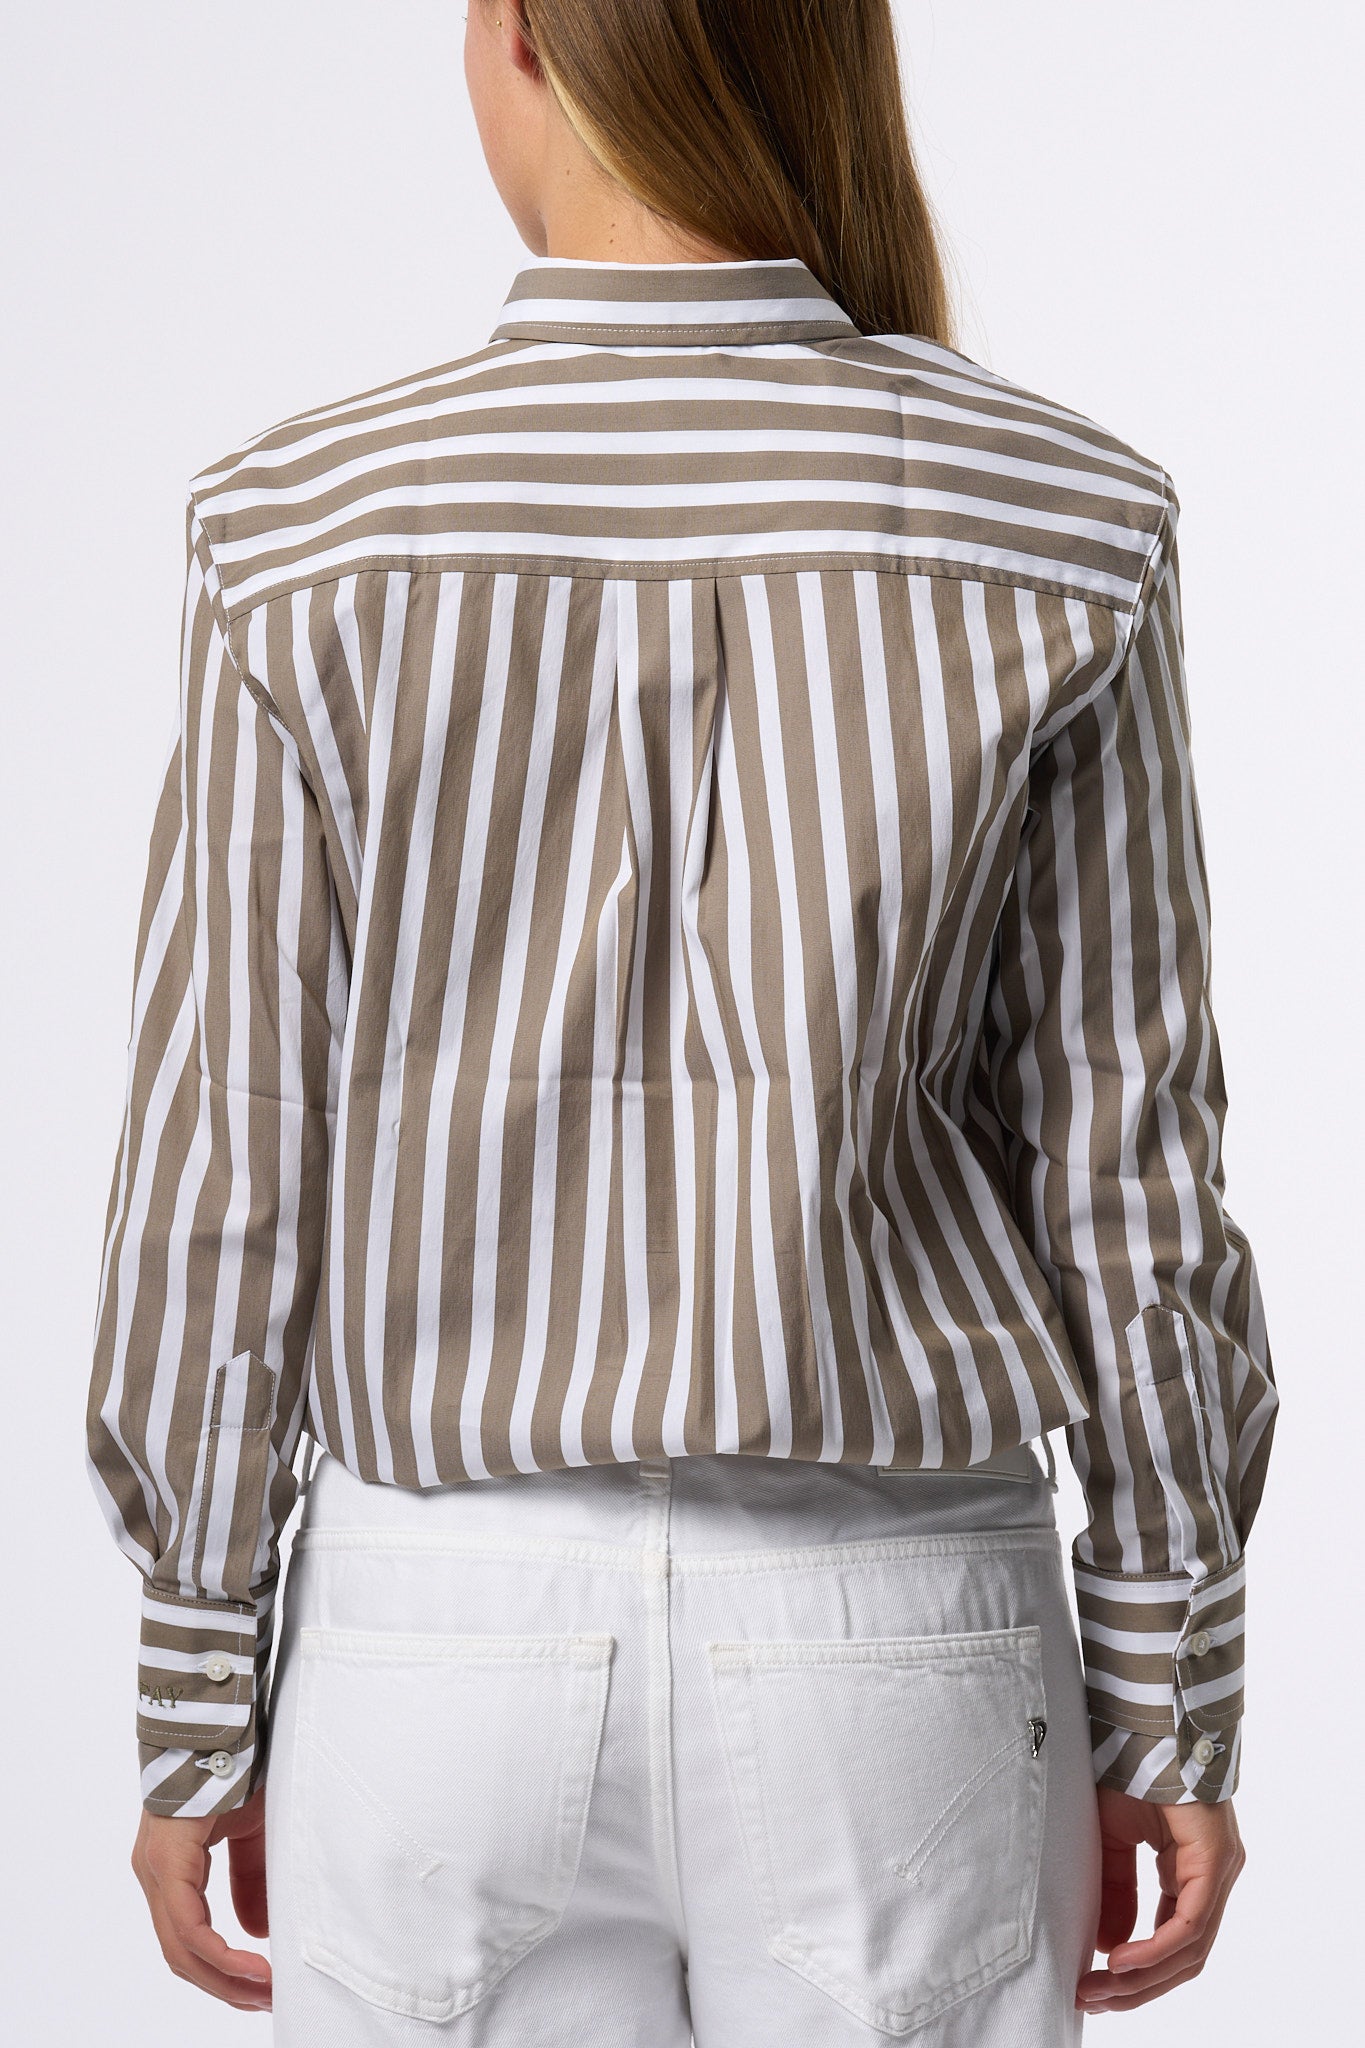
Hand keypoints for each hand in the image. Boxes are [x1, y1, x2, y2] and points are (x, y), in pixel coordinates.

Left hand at [131, 1780, 271, 2010]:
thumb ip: (253, 1878)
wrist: (224, 1721)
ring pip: (182, 1948)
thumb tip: (257, 1932)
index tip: (264, 1989)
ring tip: (265, 1993)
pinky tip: (251, 1966)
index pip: (189, 1938)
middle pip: (182, 1954)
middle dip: (226, 1986)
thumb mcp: (253, 1831)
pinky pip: (187, 1925)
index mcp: (172, 1867)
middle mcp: (155, 1873)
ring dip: (225, 1979)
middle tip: (268, 2002)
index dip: (224, 1972)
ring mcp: (155, 1868)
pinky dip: (219, 1954)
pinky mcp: (165, 1860)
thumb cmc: (238, 1766)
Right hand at [1076, 1785, 1244, 2012]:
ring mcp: (1219, 1871)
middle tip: (1091, 2000)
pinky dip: (1156, 1949)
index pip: (1172, 1941)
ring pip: (1189, 1950)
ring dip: (1143, 1977)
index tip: (1092, 1987)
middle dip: (1135, 1987)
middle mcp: (1211, 1877)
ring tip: (1101, 1989)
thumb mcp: (1110, 1839)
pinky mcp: (1217, 1862)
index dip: (1135, 1972)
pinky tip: (1122, 1961)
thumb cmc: (1127, 1768)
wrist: (1141, 1723)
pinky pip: (1190, 1924)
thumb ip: (1115, 1891)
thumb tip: (1108, 1947)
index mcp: (1189, 1871)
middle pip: (1183, 1957)